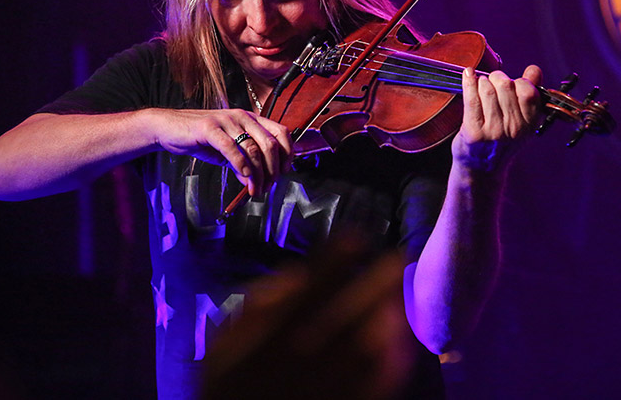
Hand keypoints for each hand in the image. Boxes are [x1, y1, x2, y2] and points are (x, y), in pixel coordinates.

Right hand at [150, 108, 291, 196]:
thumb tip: (254, 182)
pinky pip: (232, 148)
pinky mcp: (210, 127)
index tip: (283, 173)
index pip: (281, 133)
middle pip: (270, 143)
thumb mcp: (225, 152)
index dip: (287, 154)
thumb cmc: (199, 138)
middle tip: (268, 187)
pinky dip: (241, 166)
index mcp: (250, 119)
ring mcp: (227, 120)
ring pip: (253, 148)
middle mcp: (242, 116)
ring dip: (257, 174)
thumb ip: (242, 163)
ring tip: (254, 189)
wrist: (168, 128)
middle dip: (272, 170)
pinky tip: (244, 178)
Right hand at [202, 234, 412, 399]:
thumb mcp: (223, 348)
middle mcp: (307, 358)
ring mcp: (330, 385)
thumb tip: (294, 274)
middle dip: (376, 281)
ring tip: (396, 295)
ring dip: (387, 316)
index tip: (355, 235)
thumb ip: (253, 309)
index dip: (335, 259)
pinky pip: (376, 384)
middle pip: (349, 314)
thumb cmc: (229, 389)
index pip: (312, 288)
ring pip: (369, 348)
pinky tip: (396, 340)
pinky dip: (390, 360)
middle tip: (398, 254)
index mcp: (276, 336)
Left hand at [451, 65, 542, 173]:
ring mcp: (494, 131)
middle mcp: (514, 128)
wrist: (481, 171)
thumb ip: (530, 94)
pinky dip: (468, 82)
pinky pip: (471, 98)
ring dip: (481, 82)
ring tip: (480, 87)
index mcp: (530, 124)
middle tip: (492, 83)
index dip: (518, 81)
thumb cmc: (501, 142)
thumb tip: (535, 70)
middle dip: (496, 78)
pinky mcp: (474, 132)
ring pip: (487, 89)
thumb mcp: (522, 122)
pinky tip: (467, 74)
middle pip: (505, 85)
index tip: (510, 84)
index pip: (528, 90)